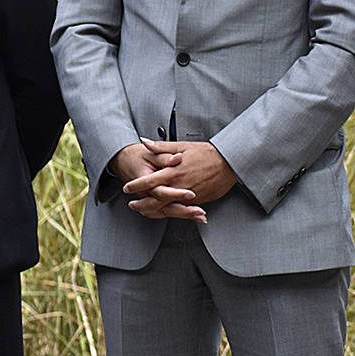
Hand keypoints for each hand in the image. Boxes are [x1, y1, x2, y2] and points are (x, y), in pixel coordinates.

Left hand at [115, 137, 234, 220]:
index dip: (136, 185)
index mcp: (174, 172)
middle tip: (132, 204)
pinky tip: (164, 212)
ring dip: (154, 211)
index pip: (150, 181)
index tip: (126, 188)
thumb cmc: (206, 153)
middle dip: (142, 204)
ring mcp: (190, 196)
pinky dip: (171, 212)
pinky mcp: (199, 201)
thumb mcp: (182, 146)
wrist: (230, 162)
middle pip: (156, 200)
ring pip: (168, 208)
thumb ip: (160, 147)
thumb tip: (144, 142)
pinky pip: (182, 209)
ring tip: (144, 211)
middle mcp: (180, 186)